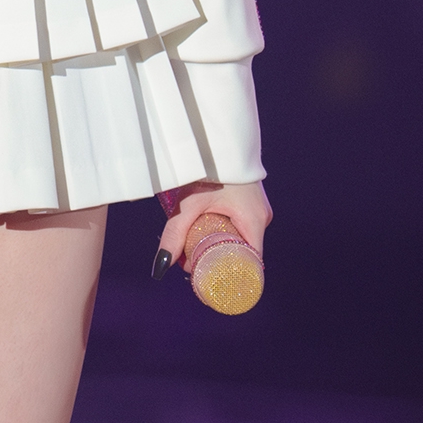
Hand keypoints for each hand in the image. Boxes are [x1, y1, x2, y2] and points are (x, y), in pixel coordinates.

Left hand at [151, 178, 270, 276]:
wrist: (213, 137)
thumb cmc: (206, 169)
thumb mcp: (188, 205)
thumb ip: (174, 235)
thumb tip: (160, 267)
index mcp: (255, 221)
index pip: (252, 263)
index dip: (233, 278)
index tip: (212, 285)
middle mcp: (261, 218)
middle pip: (244, 253)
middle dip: (219, 264)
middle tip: (193, 268)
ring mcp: (257, 209)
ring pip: (241, 239)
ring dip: (220, 248)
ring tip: (193, 253)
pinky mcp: (250, 202)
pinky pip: (241, 227)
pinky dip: (225, 235)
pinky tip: (205, 237)